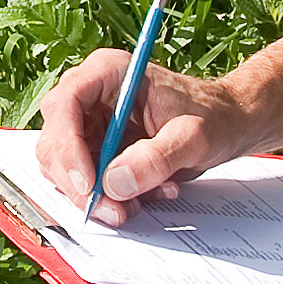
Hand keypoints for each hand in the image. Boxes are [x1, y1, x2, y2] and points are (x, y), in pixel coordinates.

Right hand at [36, 54, 247, 224]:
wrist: (227, 124)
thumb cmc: (214, 117)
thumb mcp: (194, 137)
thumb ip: (157, 158)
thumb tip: (115, 182)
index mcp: (108, 72)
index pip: (64, 105)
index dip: (67, 147)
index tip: (88, 184)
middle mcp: (90, 95)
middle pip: (55, 141)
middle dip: (79, 183)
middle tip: (113, 211)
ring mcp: (90, 123)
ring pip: (62, 167)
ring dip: (93, 195)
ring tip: (137, 205)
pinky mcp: (95, 149)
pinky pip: (83, 180)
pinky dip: (106, 198)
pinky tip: (141, 197)